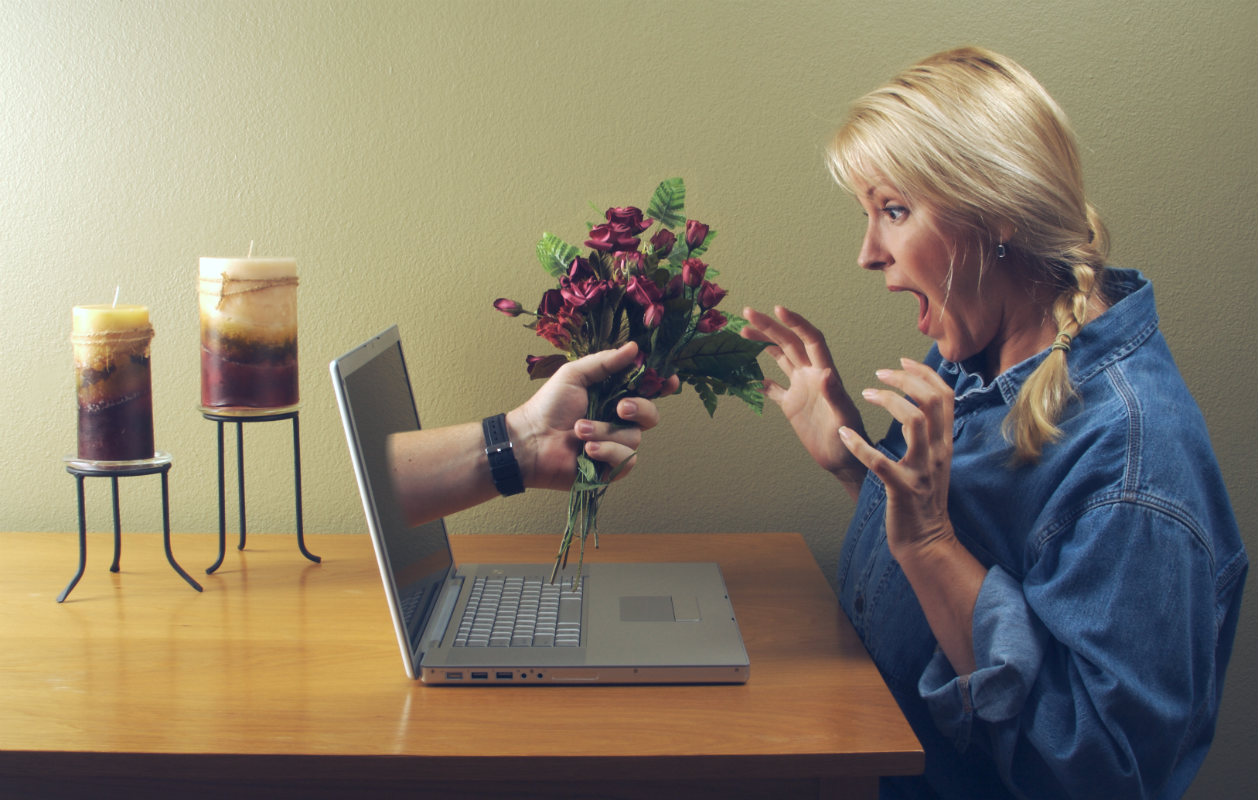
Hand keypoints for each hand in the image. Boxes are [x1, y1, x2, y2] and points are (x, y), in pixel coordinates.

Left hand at [508, 342, 677, 490]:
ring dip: (605, 432)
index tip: (669, 380)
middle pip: (651, 415)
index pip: (648, 391)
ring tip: (579, 430)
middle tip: (620, 407)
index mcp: (615, 396)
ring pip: (634, 439)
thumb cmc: (548, 406)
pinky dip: (606, 452)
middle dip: (640, 409)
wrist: (530, 440)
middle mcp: (619, 421)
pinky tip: (585, 449)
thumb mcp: (575, 374)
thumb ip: (606, 361)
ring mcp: (615, 445)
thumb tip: (635, 347)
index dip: (662, 385)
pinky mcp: (609, 469)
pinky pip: (625, 460)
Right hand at [741, 306, 868, 492]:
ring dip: (764, 343)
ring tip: (743, 332)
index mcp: (824, 374)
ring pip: (780, 358)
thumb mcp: (843, 418)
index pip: (810, 340)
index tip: (777, 310)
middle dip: (770, 326)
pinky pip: (774, 388)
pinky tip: (749, 374)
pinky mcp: (792, 404)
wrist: (843, 460)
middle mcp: (811, 375)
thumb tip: (825, 373)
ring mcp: (801, 388)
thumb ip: (835, 395)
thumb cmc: (848, 440)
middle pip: (790, 343)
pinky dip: (762, 379)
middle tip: (748, 313)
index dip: (796, 323)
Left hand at [839, 358, 953, 555]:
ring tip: (866, 394)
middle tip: (879, 373)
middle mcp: (937, 452)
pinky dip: (859, 446)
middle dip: (905, 380)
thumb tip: (917, 405)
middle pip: (932, 401)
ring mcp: (921, 471)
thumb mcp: (933, 461)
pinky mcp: (902, 489)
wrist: (927, 540)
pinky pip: (880, 462)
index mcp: (944, 442)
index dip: (924, 373)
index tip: (902, 361)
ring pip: (914, 421)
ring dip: (888, 401)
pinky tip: (844, 435)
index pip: (945, 396)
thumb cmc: (923, 498)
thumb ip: (928, 434)